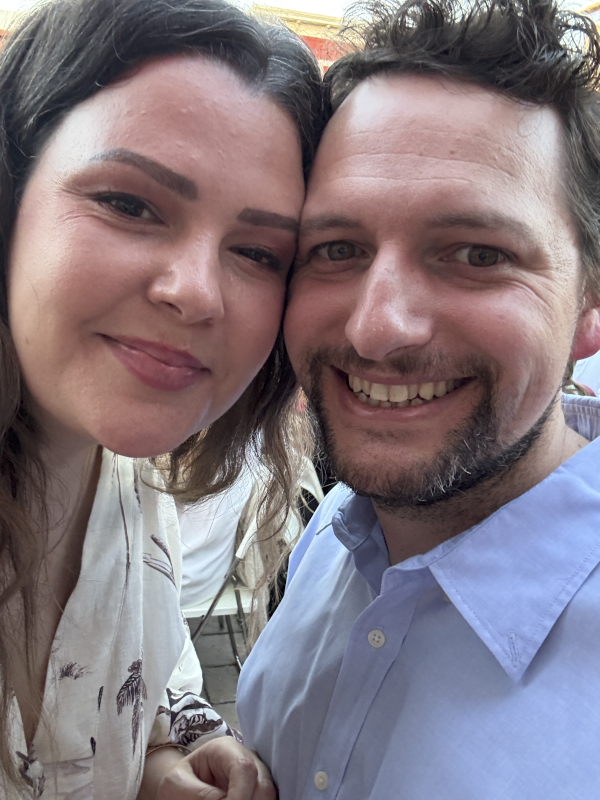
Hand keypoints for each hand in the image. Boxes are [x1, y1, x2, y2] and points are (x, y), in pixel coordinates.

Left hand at [156, 738, 276, 799]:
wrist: (181, 786)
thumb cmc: (178, 781)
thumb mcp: (177, 784)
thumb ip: (200, 795)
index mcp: (224, 749)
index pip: (244, 767)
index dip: (241, 794)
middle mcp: (247, 759)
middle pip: (262, 784)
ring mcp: (256, 776)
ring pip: (269, 796)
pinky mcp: (257, 792)